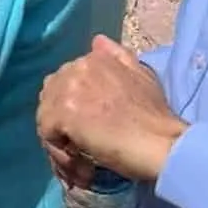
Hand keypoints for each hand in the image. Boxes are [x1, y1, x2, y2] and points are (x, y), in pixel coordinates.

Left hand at [37, 35, 186, 187]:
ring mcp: (67, 90)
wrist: (161, 142)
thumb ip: (118, 58)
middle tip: (78, 148)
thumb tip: (97, 41)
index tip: (86, 128)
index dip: (72, 108)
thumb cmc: (156, 116)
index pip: (64, 81)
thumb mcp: (141, 76)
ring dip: (60, 142)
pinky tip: (81, 166)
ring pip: (45, 118)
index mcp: (94, 58)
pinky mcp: (62, 114)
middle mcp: (77, 68)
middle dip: (60, 123)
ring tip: (81, 163)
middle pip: (49, 98)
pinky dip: (60, 154)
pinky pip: (47, 135)